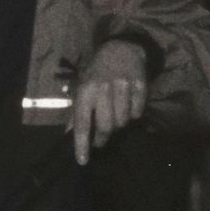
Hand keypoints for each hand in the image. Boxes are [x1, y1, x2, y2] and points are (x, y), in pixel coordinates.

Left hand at [73, 37, 150, 164]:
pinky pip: (138, 112)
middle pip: (105, 126)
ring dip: (119, 124)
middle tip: (101, 141)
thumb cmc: (96, 72)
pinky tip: (128, 104)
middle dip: (102, 137)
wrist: (121, 49)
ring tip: (115, 115)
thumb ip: (77, 111)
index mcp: (84, 91)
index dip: (81, 144)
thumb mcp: (81, 87)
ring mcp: (123, 87)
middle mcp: (103, 89)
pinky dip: (133, 114)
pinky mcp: (140, 86)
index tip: (82, 161)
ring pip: (123, 121)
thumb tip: (69, 134)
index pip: (81, 122)